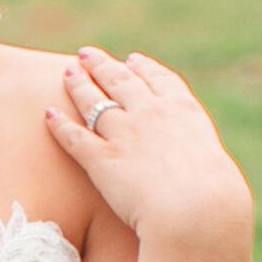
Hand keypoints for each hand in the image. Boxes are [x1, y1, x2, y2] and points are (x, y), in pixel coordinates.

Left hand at [46, 47, 251, 254]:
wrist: (196, 207)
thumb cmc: (212, 196)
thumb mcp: (212, 165)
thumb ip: (196, 158)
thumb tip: (196, 172)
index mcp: (182, 110)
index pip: (159, 80)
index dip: (143, 67)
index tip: (132, 59)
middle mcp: (151, 113)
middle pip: (122, 81)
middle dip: (103, 65)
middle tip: (86, 54)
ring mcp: (125, 134)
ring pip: (94, 102)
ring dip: (78, 84)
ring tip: (67, 72)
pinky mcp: (102, 160)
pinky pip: (75, 137)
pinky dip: (60, 124)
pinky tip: (48, 115)